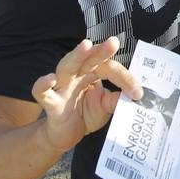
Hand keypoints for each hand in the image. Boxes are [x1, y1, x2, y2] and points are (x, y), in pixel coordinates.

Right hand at [32, 37, 141, 153]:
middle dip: (100, 50)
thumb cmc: (85, 115)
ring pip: (66, 66)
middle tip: (113, 42)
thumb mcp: (104, 108)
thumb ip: (115, 101)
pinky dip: (42, 84)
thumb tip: (134, 97)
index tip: (138, 93)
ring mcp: (62, 87)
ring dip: (76, 55)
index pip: (108, 68)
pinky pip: (42, 92)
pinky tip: (50, 79)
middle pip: (87, 58)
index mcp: (92, 73)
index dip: (124, 78)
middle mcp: (76, 75)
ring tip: (86, 46)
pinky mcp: (50, 102)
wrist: (66, 136)